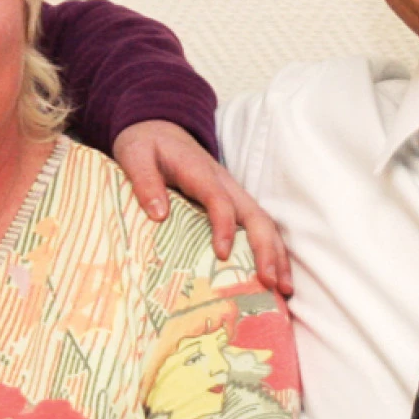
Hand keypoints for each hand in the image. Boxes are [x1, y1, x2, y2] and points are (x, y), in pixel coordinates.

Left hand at [112, 121, 291, 295]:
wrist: (158, 129)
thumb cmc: (145, 146)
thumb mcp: (134, 156)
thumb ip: (144, 182)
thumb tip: (159, 214)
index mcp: (199, 172)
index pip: (219, 200)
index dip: (224, 226)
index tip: (222, 254)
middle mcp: (224, 183)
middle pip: (255, 214)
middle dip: (266, 249)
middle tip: (270, 282)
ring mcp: (233, 193)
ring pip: (264, 223)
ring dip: (277, 255)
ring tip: (284, 289)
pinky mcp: (234, 203)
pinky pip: (258, 227)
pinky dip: (271, 252)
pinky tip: (275, 278)